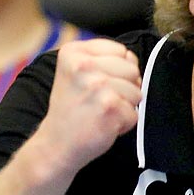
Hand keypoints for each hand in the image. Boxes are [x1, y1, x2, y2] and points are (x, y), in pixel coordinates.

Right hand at [34, 37, 142, 176]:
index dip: (116, 70)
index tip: (95, 83)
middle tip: (99, 100)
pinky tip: (103, 124)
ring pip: (137, 92)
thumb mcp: (75, 72)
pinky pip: (134, 113)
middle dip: (123, 87)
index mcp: (73, 52)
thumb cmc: (71, 108)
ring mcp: (97, 86)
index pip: (120, 50)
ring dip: (124, 106)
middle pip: (132, 69)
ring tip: (100, 112)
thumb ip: (102, 59)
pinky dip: (123, 124)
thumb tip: (132, 59)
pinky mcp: (109, 107)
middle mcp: (84, 65)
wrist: (56, 144)